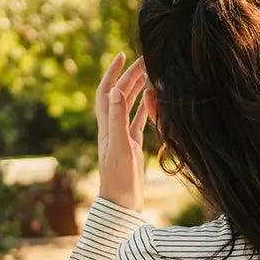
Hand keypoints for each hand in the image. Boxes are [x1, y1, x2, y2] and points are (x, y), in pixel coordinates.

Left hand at [95, 52, 149, 212]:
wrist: (121, 204)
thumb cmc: (119, 178)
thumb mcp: (119, 146)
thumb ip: (118, 118)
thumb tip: (116, 90)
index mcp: (106, 125)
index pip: (107, 91)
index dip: (113, 72)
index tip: (122, 55)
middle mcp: (112, 128)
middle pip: (119, 95)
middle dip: (129, 77)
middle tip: (145, 61)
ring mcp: (122, 137)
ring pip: (129, 107)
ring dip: (137, 90)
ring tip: (149, 76)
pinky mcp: (131, 147)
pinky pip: (138, 122)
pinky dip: (144, 110)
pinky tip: (153, 103)